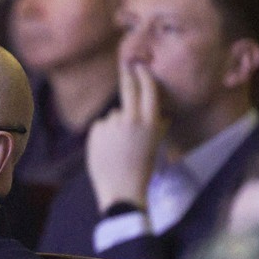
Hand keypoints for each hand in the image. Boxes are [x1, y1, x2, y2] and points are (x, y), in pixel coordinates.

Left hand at [86, 62, 164, 212]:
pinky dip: (104, 134)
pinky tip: (108, 150)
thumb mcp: (154, 147)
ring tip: (119, 147)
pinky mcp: (96, 130)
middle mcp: (132, 119)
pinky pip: (101, 126)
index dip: (144, 75)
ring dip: (116, 124)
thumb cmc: (141, 170)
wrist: (122, 192)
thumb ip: (157, 128)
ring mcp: (112, 124)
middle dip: (128, 75)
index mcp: (150, 123)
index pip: (148, 90)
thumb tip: (162, 115)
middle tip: (127, 66)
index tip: (140, 66)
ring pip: (114, 114)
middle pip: (129, 89)